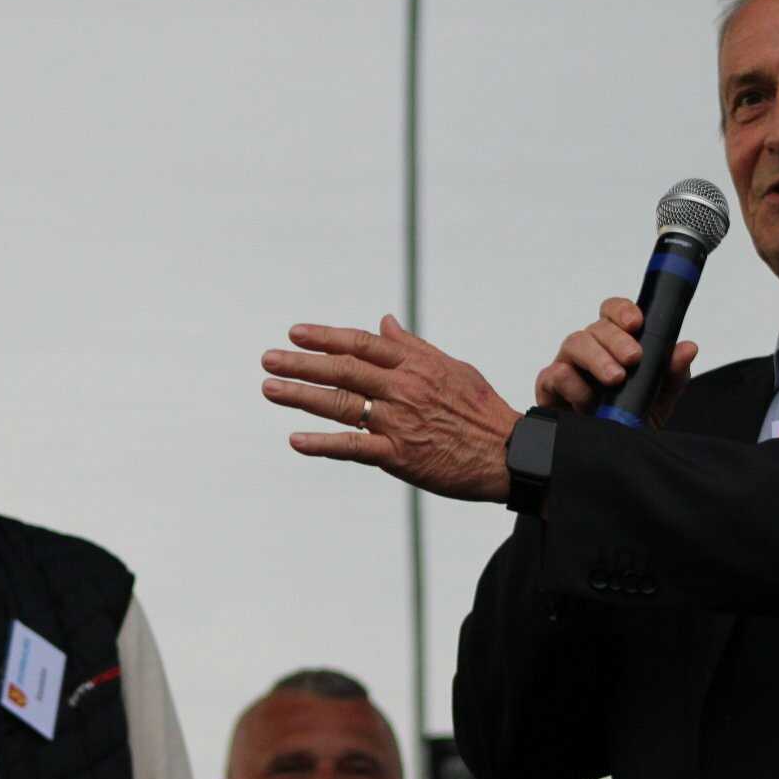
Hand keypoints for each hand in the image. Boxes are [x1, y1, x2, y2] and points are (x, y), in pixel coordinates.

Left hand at [262, 315, 518, 500]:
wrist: (510, 454)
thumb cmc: (481, 409)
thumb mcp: (452, 367)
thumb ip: (413, 347)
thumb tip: (384, 321)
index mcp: (416, 365)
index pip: (361, 345)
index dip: (325, 337)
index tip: (295, 333)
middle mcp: (403, 388)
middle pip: (342, 370)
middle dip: (301, 363)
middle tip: (268, 358)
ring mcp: (399, 422)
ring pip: (341, 404)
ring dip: (300, 396)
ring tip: (269, 389)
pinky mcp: (400, 456)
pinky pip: (353, 447)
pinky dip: (323, 443)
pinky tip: (295, 439)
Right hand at [533, 297, 698, 425]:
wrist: (612, 456)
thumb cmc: (632, 419)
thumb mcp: (660, 398)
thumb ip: (673, 372)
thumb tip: (688, 348)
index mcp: (614, 343)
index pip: (613, 313)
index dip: (622, 311)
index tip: (637, 323)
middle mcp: (590, 349)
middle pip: (596, 327)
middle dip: (616, 339)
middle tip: (633, 358)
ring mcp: (568, 365)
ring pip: (574, 343)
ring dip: (597, 358)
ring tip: (616, 378)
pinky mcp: (549, 388)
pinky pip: (555, 374)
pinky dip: (574, 385)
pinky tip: (589, 403)